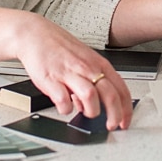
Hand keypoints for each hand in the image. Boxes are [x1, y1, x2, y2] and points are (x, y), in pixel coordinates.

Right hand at [11, 12, 132, 129]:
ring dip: (91, 111)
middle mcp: (86, 68)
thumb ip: (92, 81)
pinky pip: (63, 100)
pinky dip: (66, 109)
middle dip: (114, 115)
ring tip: (85, 113)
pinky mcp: (51, 80)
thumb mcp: (84, 60)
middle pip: (110, 95)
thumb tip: (95, 104)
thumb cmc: (59, 48)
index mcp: (98, 63)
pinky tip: (64, 106)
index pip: (121, 89)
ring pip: (90, 96)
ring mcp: (69, 73)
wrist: (35, 35)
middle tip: (111, 125)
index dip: (126, 109)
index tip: (124, 122)